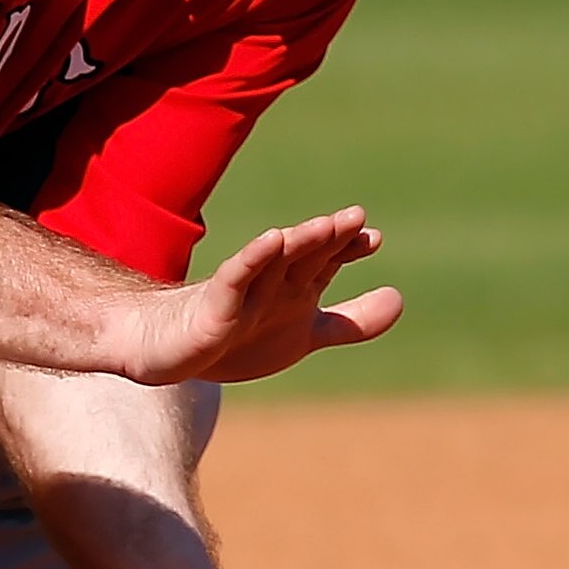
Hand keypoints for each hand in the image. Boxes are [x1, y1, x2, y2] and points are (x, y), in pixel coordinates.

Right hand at [113, 207, 401, 384]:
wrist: (168, 349)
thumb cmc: (237, 336)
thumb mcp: (305, 332)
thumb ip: (351, 322)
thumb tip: (401, 299)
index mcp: (294, 285)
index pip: (328, 259)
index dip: (349, 248)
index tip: (373, 239)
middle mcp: (273, 279)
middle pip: (306, 254)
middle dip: (330, 238)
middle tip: (356, 219)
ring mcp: (244, 289)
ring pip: (276, 260)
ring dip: (300, 241)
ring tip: (326, 225)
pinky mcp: (216, 303)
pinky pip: (237, 276)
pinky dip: (255, 258)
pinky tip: (272, 240)